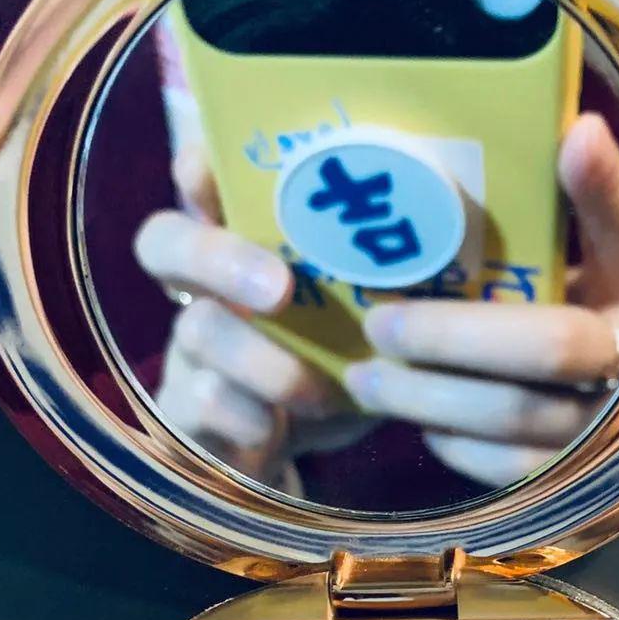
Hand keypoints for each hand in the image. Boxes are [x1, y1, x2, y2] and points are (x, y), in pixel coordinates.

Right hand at [134, 146, 349, 484]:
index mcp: (242, 245)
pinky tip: (274, 428)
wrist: (283, 453)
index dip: (199, 168)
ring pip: (198, 330)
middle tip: (280, 289)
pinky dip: (246, 416)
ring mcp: (186, 347)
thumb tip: (453, 241)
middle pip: (165, 241)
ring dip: (262, 361)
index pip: (198, 182)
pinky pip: (201, 401)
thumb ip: (378, 281)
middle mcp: (202, 286)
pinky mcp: (185, 408)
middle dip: (219, 257)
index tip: (213, 167)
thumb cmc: (324, 363)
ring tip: (316, 392)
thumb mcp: (354, 318)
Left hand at [343, 113, 618, 485]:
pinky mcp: (572, 482)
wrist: (601, 409)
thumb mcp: (588, 263)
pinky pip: (506, 468)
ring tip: (366, 378)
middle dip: (450, 335)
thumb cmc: (576, 317)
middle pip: (547, 346)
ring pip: (514, 415)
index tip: (574, 136)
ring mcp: (607, 430)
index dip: (604, 189)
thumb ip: (584, 204)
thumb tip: (576, 128)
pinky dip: (455, 443)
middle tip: (378, 323)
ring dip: (430, 397)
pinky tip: (418, 418)